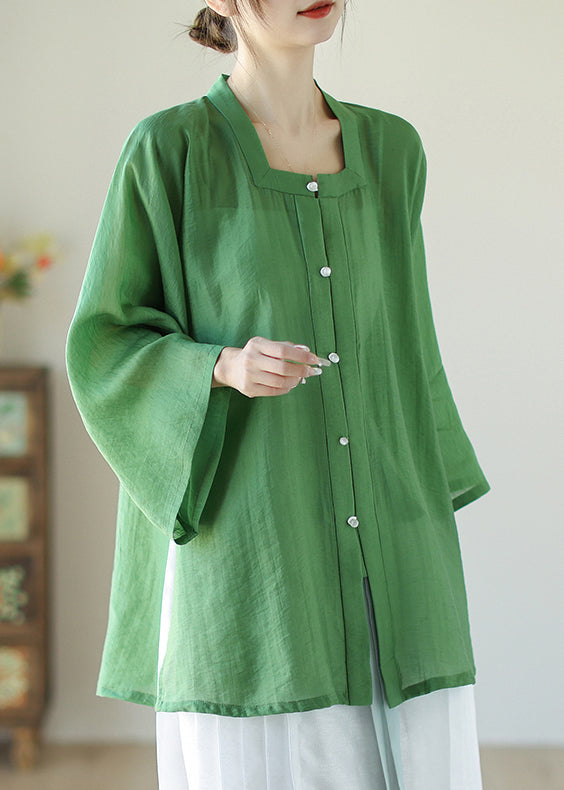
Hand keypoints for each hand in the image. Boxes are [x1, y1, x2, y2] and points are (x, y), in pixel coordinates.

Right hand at [212, 337, 330, 397]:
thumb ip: (285, 347)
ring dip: (295, 381)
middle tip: (311, 371)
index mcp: (257, 344)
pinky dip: (286, 388)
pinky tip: (290, 384)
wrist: (231, 367)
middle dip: (301, 370)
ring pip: (280, 382)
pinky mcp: (249, 389)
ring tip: (300, 378)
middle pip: (283, 368)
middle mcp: (251, 359)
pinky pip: (274, 391)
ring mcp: (249, 376)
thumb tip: (306, 351)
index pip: (283, 351)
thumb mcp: (266, 345)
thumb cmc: (255, 355)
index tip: (314, 359)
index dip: (301, 356)